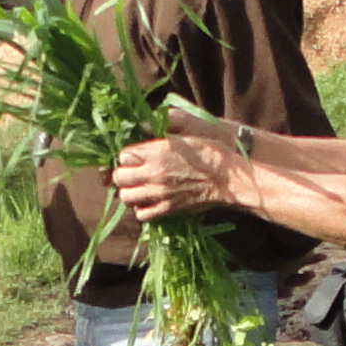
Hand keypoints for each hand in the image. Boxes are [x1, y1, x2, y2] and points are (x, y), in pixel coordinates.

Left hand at [109, 130, 241, 221]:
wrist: (225, 178)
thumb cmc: (208, 153)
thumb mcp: (183, 136)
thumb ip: (160, 136)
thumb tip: (143, 130)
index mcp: (156, 151)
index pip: (123, 155)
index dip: (127, 156)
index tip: (134, 157)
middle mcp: (153, 172)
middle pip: (119, 176)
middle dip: (123, 174)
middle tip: (132, 173)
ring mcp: (159, 193)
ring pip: (125, 197)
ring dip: (129, 192)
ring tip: (138, 188)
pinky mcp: (167, 209)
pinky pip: (141, 214)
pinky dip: (141, 209)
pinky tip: (149, 202)